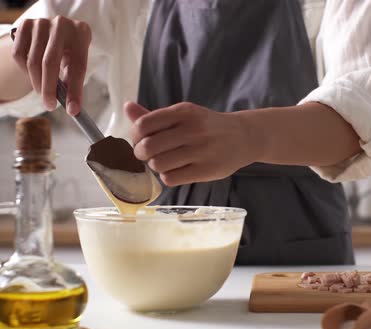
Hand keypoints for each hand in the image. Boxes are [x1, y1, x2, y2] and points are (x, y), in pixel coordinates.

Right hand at [12, 16, 90, 114]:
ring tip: (43, 91)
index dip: (75, 91)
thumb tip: (70, 107)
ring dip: (36, 83)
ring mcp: (41, 23)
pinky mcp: (24, 24)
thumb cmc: (70, 50)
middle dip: (49, 89)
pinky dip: (24, 71)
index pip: (78, 66)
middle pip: (50, 63)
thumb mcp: (76, 61)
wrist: (56, 29)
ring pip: (32, 61)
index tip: (72, 110)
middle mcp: (61, 24)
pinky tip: (33, 74)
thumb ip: (72, 79)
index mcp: (81, 33)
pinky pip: (19, 55)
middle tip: (50, 106)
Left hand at [125, 102, 257, 186]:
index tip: (140, 140)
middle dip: (142, 154)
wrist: (243, 137)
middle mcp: (192, 129)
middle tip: (148, 155)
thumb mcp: (184, 115)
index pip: (144, 125)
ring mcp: (201, 151)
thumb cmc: (206, 126)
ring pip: (158, 165)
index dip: (135, 136)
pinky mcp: (206, 170)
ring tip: (166, 162)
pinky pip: (171, 178)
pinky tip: (176, 170)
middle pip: (147, 148)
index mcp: (184, 112)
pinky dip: (168, 176)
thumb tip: (127, 108)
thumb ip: (154, 115)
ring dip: (156, 166)